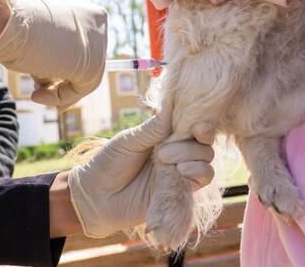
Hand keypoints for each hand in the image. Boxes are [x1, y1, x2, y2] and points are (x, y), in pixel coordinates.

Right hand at [0, 0, 106, 106]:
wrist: (5, 22)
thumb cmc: (12, 25)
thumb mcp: (37, 33)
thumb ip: (53, 46)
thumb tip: (56, 70)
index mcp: (82, 7)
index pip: (83, 43)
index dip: (65, 64)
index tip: (48, 79)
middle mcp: (96, 20)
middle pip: (86, 59)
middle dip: (62, 78)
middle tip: (40, 89)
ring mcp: (98, 41)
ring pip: (84, 77)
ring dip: (57, 89)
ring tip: (34, 89)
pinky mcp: (95, 65)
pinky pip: (79, 89)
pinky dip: (58, 97)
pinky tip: (36, 95)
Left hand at [64, 109, 214, 238]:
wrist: (97, 198)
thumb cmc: (109, 164)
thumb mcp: (128, 141)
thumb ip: (152, 129)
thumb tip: (170, 106)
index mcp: (163, 136)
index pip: (189, 125)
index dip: (197, 121)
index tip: (195, 123)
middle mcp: (176, 152)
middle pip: (202, 142)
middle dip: (188, 144)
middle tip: (162, 151)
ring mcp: (179, 172)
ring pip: (206, 159)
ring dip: (193, 157)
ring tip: (166, 161)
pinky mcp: (181, 191)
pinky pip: (202, 179)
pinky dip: (198, 172)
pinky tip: (181, 171)